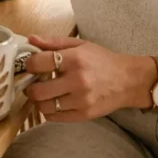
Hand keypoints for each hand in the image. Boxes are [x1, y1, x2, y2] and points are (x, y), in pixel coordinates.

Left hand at [24, 35, 147, 121]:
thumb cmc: (101, 60)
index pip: (40, 63)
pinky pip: (55, 118)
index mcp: (75, 59)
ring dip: (38, 101)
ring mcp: (81, 100)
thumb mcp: (79, 45)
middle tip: (32, 83)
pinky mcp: (84, 115)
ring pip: (45, 107)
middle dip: (30, 87)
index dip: (29, 64)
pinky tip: (52, 103)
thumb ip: (53, 42)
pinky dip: (48, 111)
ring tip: (42, 93)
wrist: (127, 80)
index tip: (30, 65)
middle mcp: (77, 81)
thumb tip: (30, 39)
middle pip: (38, 90)